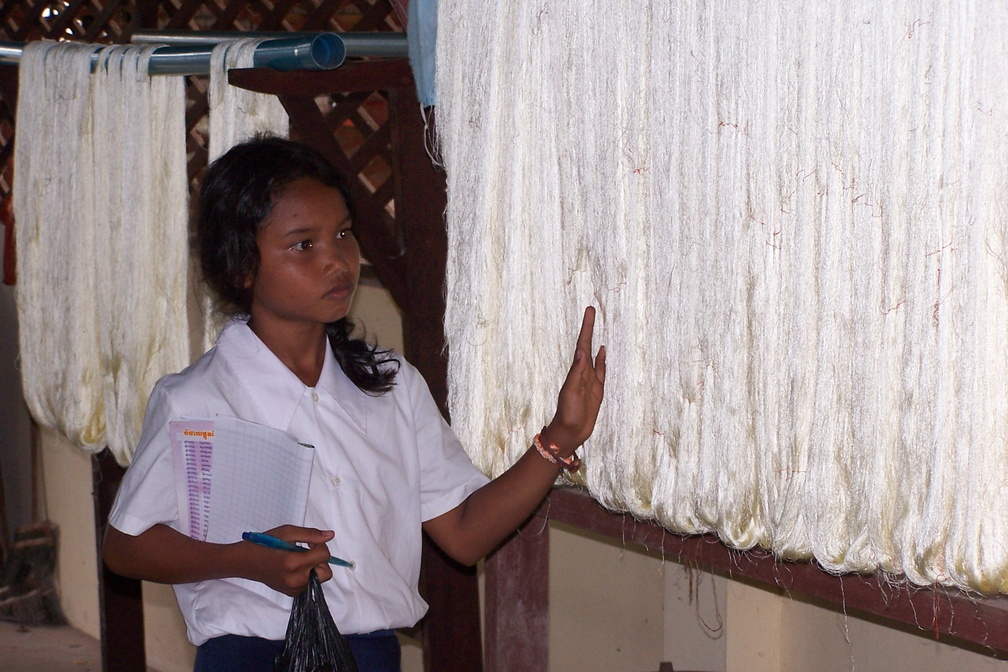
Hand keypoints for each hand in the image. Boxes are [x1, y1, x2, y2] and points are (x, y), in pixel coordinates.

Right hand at [243, 524, 333, 595]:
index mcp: (295, 563)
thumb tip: (330, 535)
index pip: (324, 555)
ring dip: (314, 567)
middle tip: (305, 552)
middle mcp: (296, 580)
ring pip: (319, 578)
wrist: (245, 562)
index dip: (319, 545)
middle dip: (320, 560)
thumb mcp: (287, 532)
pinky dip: (306, 574)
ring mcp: (294, 589)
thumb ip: (311, 534)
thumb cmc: (264, 544)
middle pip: (326, 571)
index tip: (308, 542)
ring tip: (297, 559)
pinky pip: (309, 583)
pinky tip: (292, 568)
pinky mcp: (292, 593)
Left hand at [541, 306, 605, 455]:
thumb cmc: (568, 413)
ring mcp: (590, 380)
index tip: (589, 311)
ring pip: (595, 355)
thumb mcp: (571, 391)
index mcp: (576, 370)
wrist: (571, 432)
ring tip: (597, 325)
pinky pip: (601, 370)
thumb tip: (581, 350)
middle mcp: (583, 372)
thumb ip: (576, 372)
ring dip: (595, 340)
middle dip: (589, 327)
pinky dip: (602, 360)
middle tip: (591, 310)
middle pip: (587, 344)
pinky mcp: (597, 390)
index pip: (582, 344)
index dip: (586, 327)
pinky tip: (603, 351)